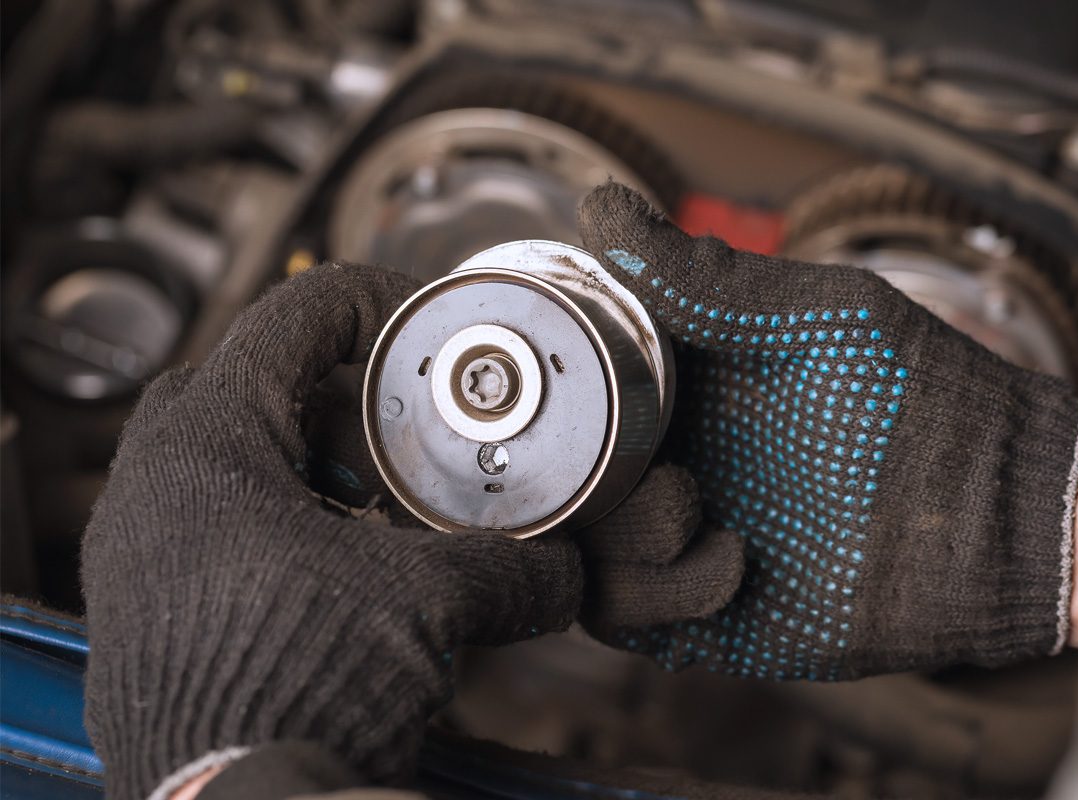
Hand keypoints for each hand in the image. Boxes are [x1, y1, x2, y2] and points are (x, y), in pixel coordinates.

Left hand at [81, 263, 583, 798]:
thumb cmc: (288, 686)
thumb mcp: (423, 604)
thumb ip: (509, 568)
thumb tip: (562, 571)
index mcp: (208, 442)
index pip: (296, 315)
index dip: (378, 303)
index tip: (424, 326)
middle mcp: (156, 482)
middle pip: (260, 384)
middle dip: (343, 402)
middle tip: (403, 434)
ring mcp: (144, 545)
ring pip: (237, 457)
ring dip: (317, 467)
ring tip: (379, 509)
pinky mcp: (153, 601)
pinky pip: (220, 522)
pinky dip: (288, 523)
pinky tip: (343, 569)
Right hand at [576, 183, 1077, 680]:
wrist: (1000, 510)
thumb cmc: (921, 395)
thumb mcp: (814, 316)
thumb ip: (704, 278)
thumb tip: (601, 207)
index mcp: (682, 392)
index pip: (574, 394)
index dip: (552, 390)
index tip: (554, 380)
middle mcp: (673, 466)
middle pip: (562, 481)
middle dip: (576, 475)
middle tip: (637, 457)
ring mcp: (686, 543)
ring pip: (584, 555)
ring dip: (622, 535)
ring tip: (694, 506)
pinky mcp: (711, 616)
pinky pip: (630, 620)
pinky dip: (659, 594)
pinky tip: (734, 558)